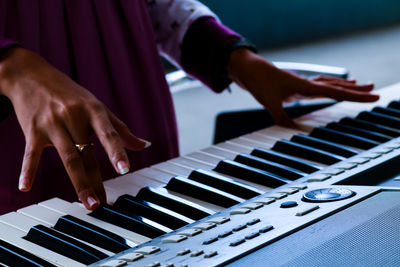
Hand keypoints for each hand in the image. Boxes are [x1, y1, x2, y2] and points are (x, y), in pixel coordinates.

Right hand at [0, 47, 149, 209]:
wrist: (31, 74)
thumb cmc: (69, 93)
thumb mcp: (96, 106)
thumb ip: (120, 129)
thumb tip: (145, 145)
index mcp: (93, 110)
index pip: (109, 134)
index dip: (117, 152)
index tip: (125, 170)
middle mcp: (74, 116)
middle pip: (87, 154)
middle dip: (96, 180)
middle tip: (102, 203)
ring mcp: (53, 123)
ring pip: (68, 157)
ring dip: (78, 182)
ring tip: (88, 203)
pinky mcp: (33, 129)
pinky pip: (31, 153)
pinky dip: (28, 170)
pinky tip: (26, 187)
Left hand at [227, 48, 378, 125]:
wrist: (247, 68)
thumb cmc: (258, 81)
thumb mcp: (269, 101)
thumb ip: (281, 117)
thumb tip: (293, 131)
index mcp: (304, 85)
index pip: (335, 91)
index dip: (354, 95)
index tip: (371, 95)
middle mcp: (305, 83)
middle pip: (336, 86)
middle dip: (355, 89)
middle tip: (373, 90)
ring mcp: (300, 83)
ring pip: (328, 84)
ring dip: (344, 85)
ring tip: (358, 84)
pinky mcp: (294, 85)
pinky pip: (317, 86)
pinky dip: (327, 86)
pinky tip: (329, 87)